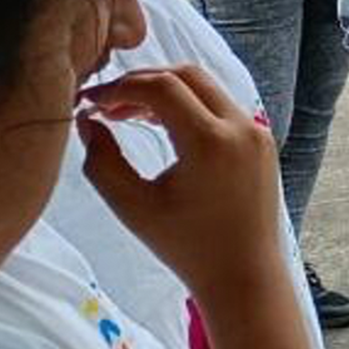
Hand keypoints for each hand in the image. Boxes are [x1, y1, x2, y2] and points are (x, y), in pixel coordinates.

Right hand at [78, 67, 283, 301]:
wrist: (244, 273)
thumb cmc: (185, 246)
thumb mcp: (132, 206)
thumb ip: (102, 161)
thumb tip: (87, 121)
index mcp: (211, 141)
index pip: (161, 87)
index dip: (119, 88)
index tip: (90, 103)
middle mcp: (241, 127)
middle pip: (186, 75)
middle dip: (142, 81)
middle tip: (107, 104)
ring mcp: (257, 131)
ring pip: (206, 88)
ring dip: (166, 92)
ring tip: (126, 114)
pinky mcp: (261, 140)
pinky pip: (221, 107)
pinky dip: (189, 106)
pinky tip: (159, 124)